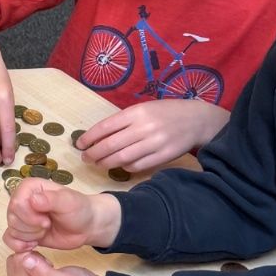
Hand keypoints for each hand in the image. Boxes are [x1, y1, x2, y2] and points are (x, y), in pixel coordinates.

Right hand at [3, 179, 119, 252]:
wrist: (86, 227)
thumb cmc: (79, 210)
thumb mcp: (69, 202)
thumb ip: (51, 199)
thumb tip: (33, 200)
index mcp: (30, 187)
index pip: (17, 203)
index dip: (30, 216)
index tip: (47, 220)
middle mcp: (22, 200)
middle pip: (12, 218)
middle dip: (31, 227)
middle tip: (48, 225)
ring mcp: (21, 216)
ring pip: (12, 230)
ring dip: (30, 236)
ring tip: (46, 231)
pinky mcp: (23, 232)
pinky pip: (10, 240)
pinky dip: (20, 245)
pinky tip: (34, 244)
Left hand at [7, 251, 101, 275]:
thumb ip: (43, 273)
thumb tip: (24, 259)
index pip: (16, 264)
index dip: (33, 258)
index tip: (48, 265)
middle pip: (13, 262)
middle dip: (31, 258)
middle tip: (49, 267)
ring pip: (16, 260)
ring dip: (33, 258)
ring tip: (48, 268)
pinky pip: (20, 262)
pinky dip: (33, 259)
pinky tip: (45, 267)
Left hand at [77, 100, 228, 172]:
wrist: (196, 120)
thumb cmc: (165, 113)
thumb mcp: (144, 108)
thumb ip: (123, 121)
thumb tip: (98, 136)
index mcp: (136, 112)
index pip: (105, 127)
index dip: (89, 138)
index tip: (79, 145)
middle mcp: (144, 127)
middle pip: (110, 145)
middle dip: (93, 153)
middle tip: (85, 158)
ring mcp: (154, 143)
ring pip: (122, 158)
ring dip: (106, 163)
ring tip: (98, 163)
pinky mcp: (163, 156)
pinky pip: (137, 166)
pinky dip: (125, 167)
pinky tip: (120, 165)